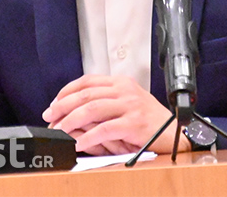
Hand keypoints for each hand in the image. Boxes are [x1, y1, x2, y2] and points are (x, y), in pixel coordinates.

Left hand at [42, 74, 190, 155]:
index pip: (87, 81)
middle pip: (86, 94)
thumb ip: (103, 106)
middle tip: (50, 117)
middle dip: (63, 106)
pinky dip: (89, 137)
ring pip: (92, 109)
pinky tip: (79, 144)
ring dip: (71, 120)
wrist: (176, 132)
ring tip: (60, 130)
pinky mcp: (134, 123)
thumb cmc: (150, 122)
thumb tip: (73, 114)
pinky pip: (105, 129)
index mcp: (120, 83)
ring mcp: (130, 105)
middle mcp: (124, 90)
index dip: (66, 92)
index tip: (54, 104)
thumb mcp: (126, 106)